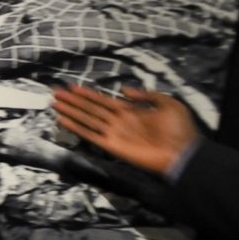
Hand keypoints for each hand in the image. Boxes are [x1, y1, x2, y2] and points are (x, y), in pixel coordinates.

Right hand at [53, 85, 198, 175]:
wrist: (183, 153)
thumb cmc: (178, 129)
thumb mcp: (167, 104)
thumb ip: (146, 95)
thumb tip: (123, 89)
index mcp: (129, 110)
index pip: (103, 100)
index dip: (87, 93)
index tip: (72, 86)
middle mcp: (117, 120)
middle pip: (90, 108)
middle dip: (73, 100)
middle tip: (55, 92)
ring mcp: (113, 133)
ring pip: (86, 119)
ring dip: (70, 111)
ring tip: (55, 103)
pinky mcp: (111, 146)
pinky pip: (90, 135)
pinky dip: (76, 128)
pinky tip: (63, 120)